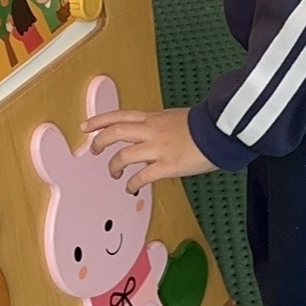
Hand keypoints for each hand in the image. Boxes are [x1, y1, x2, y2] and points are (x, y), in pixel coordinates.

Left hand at [83, 106, 217, 192]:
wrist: (221, 130)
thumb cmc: (204, 125)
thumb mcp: (175, 118)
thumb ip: (159, 127)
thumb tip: (150, 136)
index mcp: (153, 118)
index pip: (119, 116)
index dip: (99, 120)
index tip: (85, 126)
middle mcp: (151, 131)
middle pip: (114, 133)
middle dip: (99, 142)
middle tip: (93, 151)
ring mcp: (157, 148)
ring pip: (123, 155)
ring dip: (113, 166)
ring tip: (114, 173)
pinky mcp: (167, 165)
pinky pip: (142, 176)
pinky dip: (132, 184)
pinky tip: (131, 188)